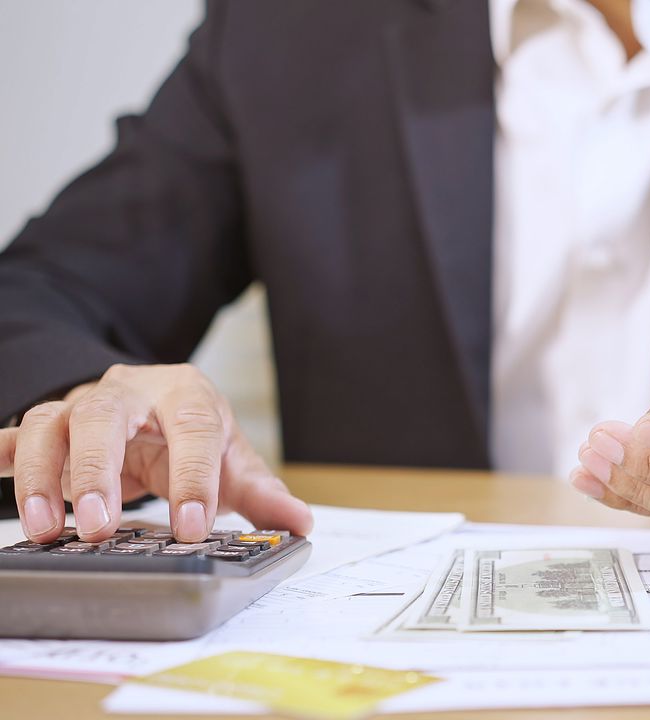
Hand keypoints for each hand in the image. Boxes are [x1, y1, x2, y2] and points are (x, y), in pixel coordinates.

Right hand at [0, 363, 312, 543]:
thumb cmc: (193, 432)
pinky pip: (12, 438)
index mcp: (184, 394)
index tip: (194, 526)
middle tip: (99, 525)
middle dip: (98, 470)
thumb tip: (299, 523)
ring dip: (43, 476)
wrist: (154, 401)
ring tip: (46, 529)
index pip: (192, 429)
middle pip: (104, 416)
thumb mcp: (231, 457)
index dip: (194, 477)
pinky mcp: (46, 428)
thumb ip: (261, 492)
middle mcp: (128, 392)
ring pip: (49, 426)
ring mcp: (79, 406)